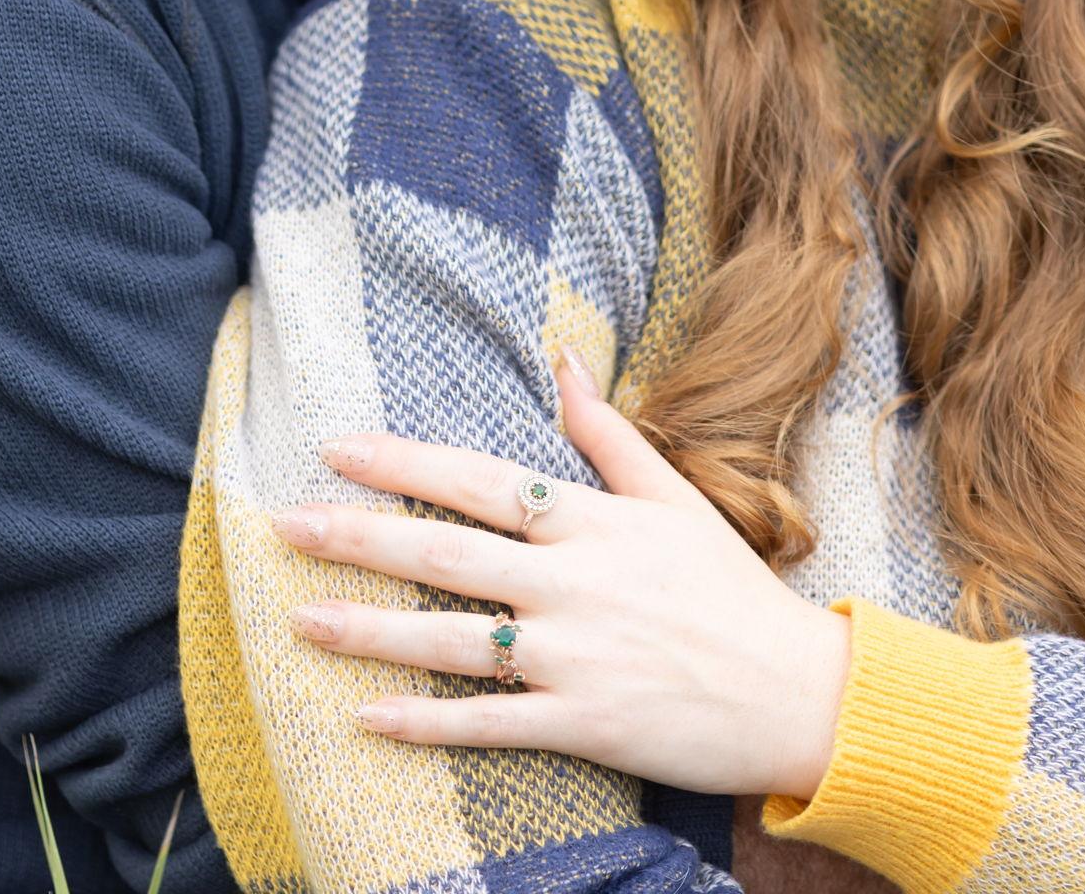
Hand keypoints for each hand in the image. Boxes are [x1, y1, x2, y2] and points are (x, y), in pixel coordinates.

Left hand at [270, 349, 850, 800]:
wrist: (798, 692)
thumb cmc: (730, 589)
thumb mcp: (674, 496)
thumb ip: (607, 432)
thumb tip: (561, 360)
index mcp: (593, 522)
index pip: (480, 482)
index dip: (404, 464)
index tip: (338, 449)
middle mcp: (574, 584)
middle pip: (448, 554)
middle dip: (360, 536)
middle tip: (286, 523)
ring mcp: (575, 657)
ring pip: (452, 641)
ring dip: (370, 629)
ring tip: (300, 616)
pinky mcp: (583, 724)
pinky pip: (488, 723)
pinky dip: (426, 722)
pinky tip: (368, 716)